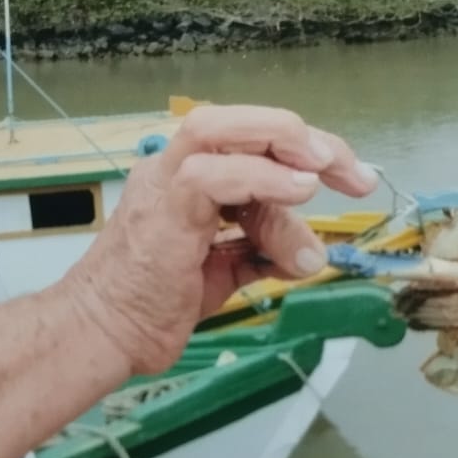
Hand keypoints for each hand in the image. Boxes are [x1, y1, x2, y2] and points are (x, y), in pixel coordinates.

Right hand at [61, 104, 377, 375]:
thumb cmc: (152, 304)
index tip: (353, 176)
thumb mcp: (227, 269)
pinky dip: (259, 177)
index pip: (254, 143)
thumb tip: (312, 250)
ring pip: (220, 130)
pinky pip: (211, 176)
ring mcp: (164, 185)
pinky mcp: (162, 211)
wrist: (104, 335)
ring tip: (325, 172)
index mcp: (190, 178)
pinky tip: (297, 192)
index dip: (308, 152)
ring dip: (282, 144)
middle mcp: (174, 170)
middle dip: (303, 138)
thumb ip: (266, 248)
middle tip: (350, 170)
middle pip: (240, 123)